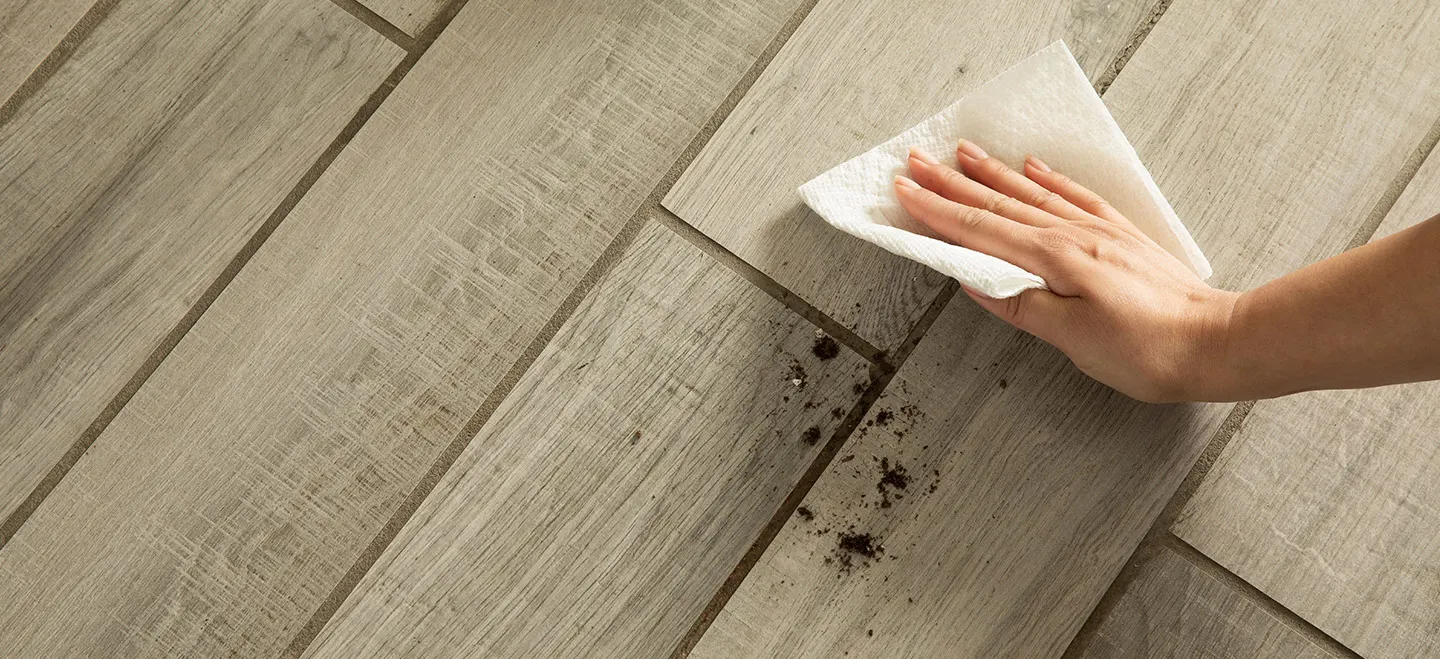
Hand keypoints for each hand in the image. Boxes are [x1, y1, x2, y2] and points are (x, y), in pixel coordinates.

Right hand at [894, 140, 1236, 402]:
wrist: (1217, 343)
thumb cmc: (1149, 351)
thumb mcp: (1073, 339)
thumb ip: (1023, 305)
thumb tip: (978, 281)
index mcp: (1055, 259)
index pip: (981, 231)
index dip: (937, 212)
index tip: (904, 193)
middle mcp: (1074, 235)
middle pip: (999, 204)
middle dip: (951, 184)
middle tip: (915, 163)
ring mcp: (1099, 232)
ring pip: (1032, 193)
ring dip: (992, 173)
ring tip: (961, 153)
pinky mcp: (1121, 237)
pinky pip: (1075, 196)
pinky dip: (1049, 179)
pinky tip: (1034, 166)